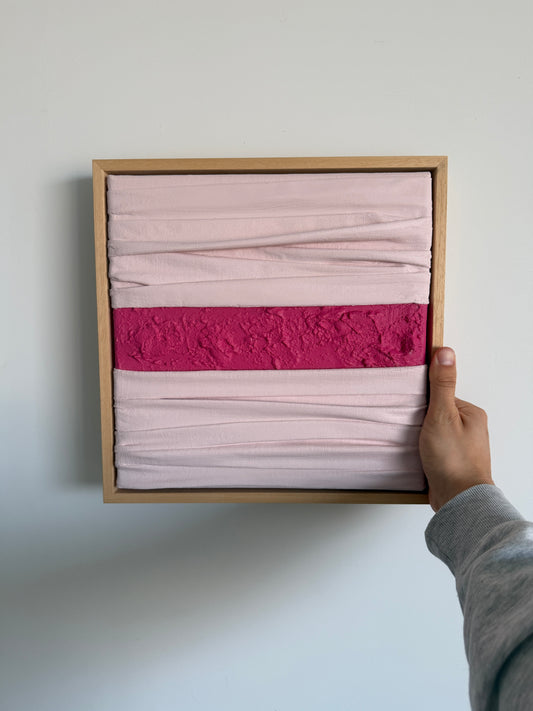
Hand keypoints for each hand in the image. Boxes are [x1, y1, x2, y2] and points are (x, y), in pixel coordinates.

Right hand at [419, 347, 493, 511]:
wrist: (458, 501)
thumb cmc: (453, 460)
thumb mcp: (442, 415)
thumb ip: (442, 385)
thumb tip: (444, 353)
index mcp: (472, 414)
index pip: (441, 396)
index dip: (423, 402)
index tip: (414, 411)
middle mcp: (470, 430)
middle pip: (436, 414)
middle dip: (421, 422)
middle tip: (412, 430)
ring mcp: (461, 448)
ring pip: (432, 434)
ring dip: (420, 439)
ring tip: (414, 445)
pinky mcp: (451, 464)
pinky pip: (432, 451)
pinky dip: (422, 452)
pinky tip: (416, 457)